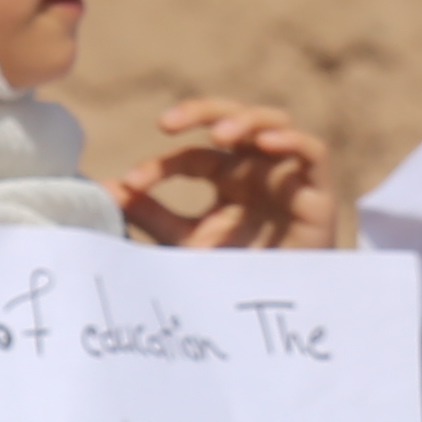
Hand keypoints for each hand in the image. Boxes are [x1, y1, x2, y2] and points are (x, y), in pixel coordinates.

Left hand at [111, 99, 341, 252]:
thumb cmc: (233, 272)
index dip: (159, 165)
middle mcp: (255, 167)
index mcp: (225, 176)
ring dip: (245, 120)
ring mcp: (286, 174)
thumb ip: (150, 215)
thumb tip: (103, 190)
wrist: (276, 309)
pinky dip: (292, 141)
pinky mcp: (317, 192)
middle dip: (201, 112)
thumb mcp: (185, 242)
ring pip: (273, 122)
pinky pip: (313, 152)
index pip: (190, 156)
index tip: (129, 184)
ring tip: (220, 134)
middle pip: (232, 119)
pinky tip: (266, 143)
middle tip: (168, 123)